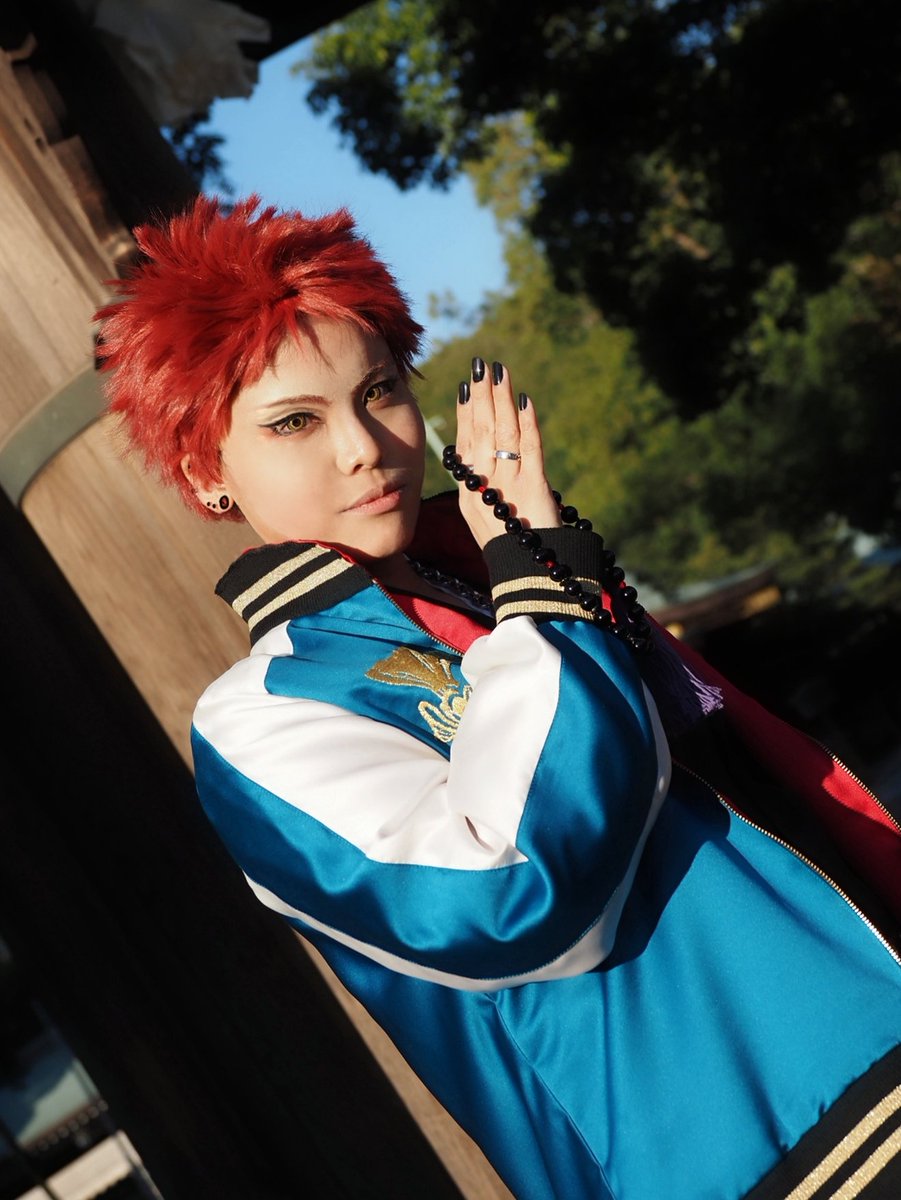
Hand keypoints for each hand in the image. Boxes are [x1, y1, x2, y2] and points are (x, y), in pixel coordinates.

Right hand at [453, 358, 561, 549]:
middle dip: (482, 397)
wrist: (527, 574)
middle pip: (481, 433)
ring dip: (502, 400)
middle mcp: (484, 485)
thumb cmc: (507, 547)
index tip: (467, 387)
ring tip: (501, 373)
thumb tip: (479, 459)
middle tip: (482, 367)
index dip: (466, 414)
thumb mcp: (485, 515)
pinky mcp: (534, 487)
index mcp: (470, 492)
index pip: (465, 444)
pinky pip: (530, 448)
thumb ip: (481, 487)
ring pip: (503, 434)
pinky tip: (526, 401)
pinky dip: (528, 423)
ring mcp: (508, 485)